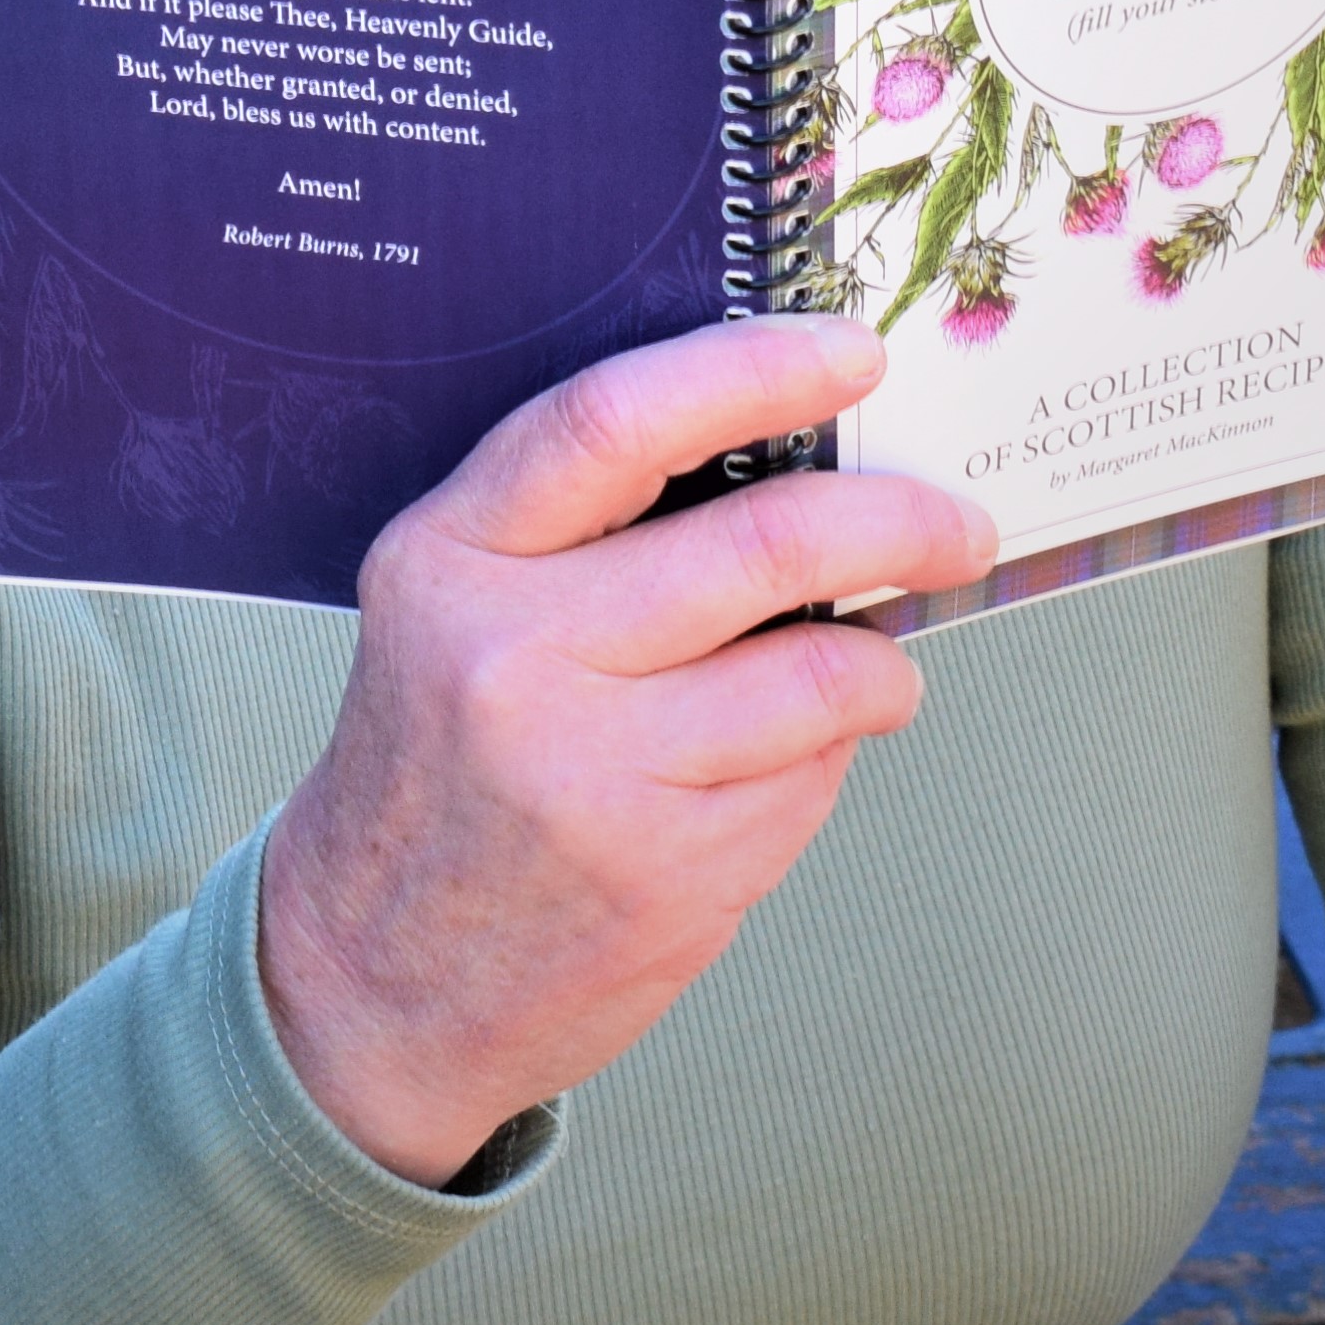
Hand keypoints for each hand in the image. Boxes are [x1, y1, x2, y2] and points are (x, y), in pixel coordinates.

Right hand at [254, 315, 1001, 1185]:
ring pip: (818, 673)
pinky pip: (809, 778)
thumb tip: (789, 452)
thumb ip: (579, 528)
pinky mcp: (665, 875)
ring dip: (881, 664)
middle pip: (761, 545)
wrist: (370, 971)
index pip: (614, 422)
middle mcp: (512, 657)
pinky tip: (786, 763)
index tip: (851, 353)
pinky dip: (830, 758)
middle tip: (953, 523)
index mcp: (450, 559)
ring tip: (876, 670)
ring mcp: (592, 775)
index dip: (753, 369)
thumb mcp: (449, 609)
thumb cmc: (436, 766)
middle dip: (897, 521)